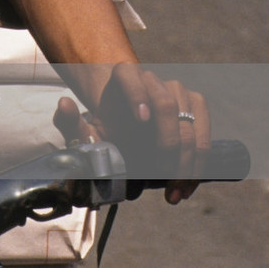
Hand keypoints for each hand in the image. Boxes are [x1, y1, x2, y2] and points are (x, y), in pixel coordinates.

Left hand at [55, 65, 208, 203]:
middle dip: (166, 145)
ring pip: (189, 125)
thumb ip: (69, 122)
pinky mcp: (196, 105)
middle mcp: (152, 78)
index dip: (137, 95)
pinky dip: (199, 164)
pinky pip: (205, 134)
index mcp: (123, 75)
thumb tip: (64, 103)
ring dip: (185, 162)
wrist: (126, 128)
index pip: (130, 77)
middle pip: (166, 106)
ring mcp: (177, 90)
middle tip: (159, 175)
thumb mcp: (85, 130)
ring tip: (174, 192)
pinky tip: (186, 186)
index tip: (140, 120)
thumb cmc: (105, 129)